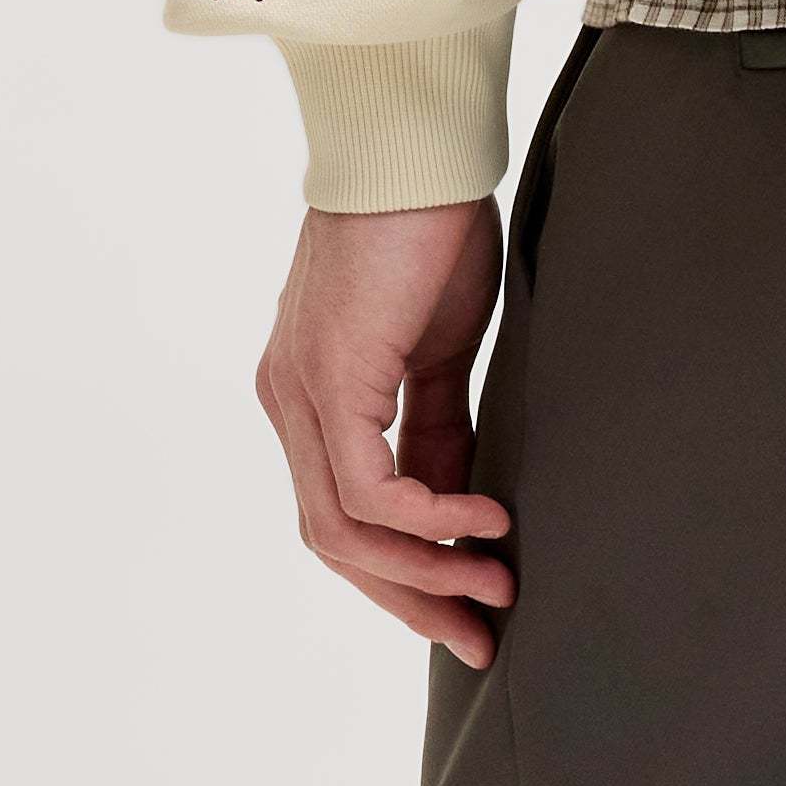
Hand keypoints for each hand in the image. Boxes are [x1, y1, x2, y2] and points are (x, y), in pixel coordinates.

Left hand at [257, 201, 513, 666]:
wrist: (414, 150)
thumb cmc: (430, 231)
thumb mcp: (437, 354)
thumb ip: (437, 431)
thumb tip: (459, 507)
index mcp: (308, 397)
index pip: (343, 518)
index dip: (404, 575)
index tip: (469, 610)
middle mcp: (287, 402)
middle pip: (334, 544)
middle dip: (412, 598)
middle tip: (484, 635)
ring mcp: (298, 393)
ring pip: (345, 531)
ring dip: (427, 572)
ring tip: (498, 584)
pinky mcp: (329, 379)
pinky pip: (370, 491)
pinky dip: (429, 521)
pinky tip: (485, 520)